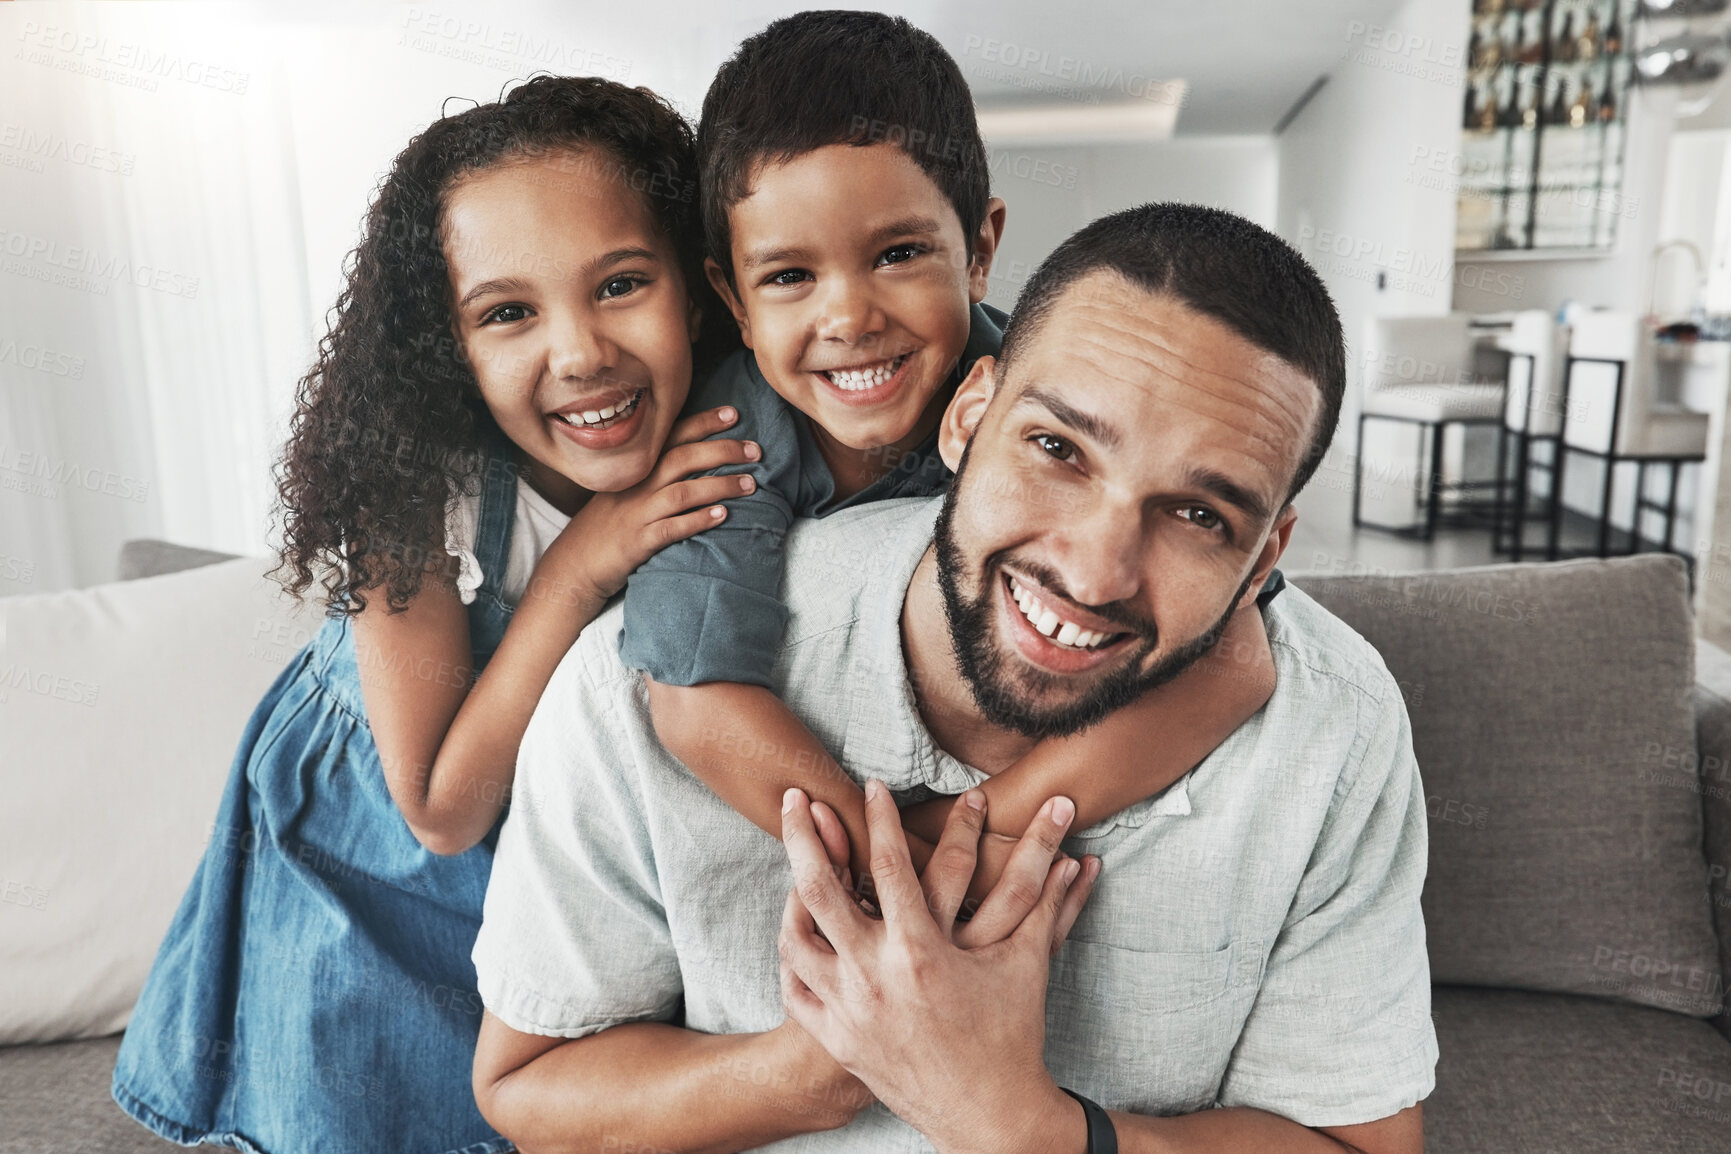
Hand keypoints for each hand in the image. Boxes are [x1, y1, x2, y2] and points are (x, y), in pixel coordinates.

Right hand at [551, 405, 760, 601]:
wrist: (575, 564)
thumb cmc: (607, 525)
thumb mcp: (626, 491)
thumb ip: (655, 474)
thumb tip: (696, 459)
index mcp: (636, 469)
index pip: (672, 437)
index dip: (703, 423)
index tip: (734, 413)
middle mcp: (637, 485)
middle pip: (683, 458)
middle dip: (723, 450)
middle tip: (756, 450)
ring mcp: (637, 513)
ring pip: (683, 492)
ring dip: (720, 486)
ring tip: (750, 485)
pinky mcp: (638, 542)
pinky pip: (672, 528)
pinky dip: (698, 520)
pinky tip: (723, 516)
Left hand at [778, 781, 1095, 1152]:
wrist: (989, 1116)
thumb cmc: (1012, 1035)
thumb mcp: (1027, 964)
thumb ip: (1047, 898)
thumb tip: (1080, 850)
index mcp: (921, 953)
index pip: (889, 866)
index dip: (879, 819)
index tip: (870, 785)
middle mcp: (875, 978)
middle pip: (819, 889)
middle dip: (803, 836)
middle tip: (795, 798)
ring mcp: (849, 1011)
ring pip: (795, 938)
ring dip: (790, 894)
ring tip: (795, 863)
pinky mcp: (837, 1039)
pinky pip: (795, 987)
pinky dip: (792, 953)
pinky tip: (799, 929)